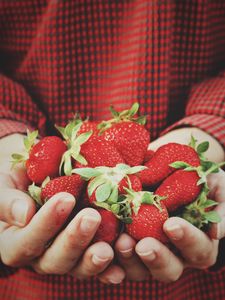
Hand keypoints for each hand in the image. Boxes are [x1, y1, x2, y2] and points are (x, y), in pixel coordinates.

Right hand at [0, 134, 124, 282]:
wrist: (35, 184)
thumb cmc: (17, 184)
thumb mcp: (4, 187)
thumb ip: (7, 201)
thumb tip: (24, 214)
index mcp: (15, 241)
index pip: (26, 241)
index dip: (45, 224)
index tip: (65, 198)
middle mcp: (39, 256)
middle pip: (55, 260)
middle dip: (74, 240)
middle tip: (91, 217)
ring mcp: (64, 256)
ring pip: (78, 267)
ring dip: (94, 260)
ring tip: (108, 248)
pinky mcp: (84, 254)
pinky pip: (97, 266)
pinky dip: (110, 269)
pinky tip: (121, 267)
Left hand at [114, 128, 224, 282]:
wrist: (166, 165)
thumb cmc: (194, 176)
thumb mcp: (213, 183)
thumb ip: (220, 203)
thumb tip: (217, 231)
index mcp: (196, 241)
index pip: (198, 250)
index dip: (187, 240)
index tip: (171, 224)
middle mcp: (173, 252)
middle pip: (169, 269)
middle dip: (157, 258)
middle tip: (144, 246)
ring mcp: (147, 252)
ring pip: (140, 271)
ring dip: (130, 260)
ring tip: (121, 242)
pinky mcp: (125, 246)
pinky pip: (115, 261)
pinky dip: (109, 257)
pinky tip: (102, 245)